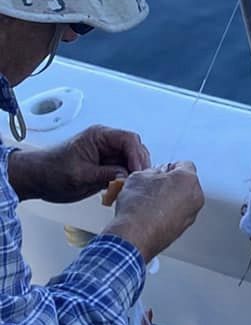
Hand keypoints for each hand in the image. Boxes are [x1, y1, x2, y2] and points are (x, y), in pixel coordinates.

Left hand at [8, 125, 151, 203]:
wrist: (35, 178)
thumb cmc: (50, 171)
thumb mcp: (79, 176)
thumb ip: (106, 175)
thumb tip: (126, 177)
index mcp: (99, 136)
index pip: (128, 140)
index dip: (137, 155)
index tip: (139, 172)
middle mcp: (105, 142)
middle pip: (134, 149)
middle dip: (139, 164)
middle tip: (140, 181)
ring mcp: (106, 154)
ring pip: (130, 160)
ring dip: (133, 173)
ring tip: (132, 186)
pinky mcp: (104, 166)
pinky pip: (122, 170)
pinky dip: (125, 179)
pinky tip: (124, 188)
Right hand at [110, 162, 204, 262]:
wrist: (134, 237)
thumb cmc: (137, 208)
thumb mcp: (139, 176)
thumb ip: (153, 171)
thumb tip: (156, 174)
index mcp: (188, 179)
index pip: (183, 165)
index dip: (168, 167)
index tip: (159, 171)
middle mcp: (195, 197)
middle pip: (185, 184)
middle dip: (170, 184)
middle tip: (152, 186)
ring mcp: (190, 215)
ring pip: (182, 200)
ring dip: (169, 199)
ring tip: (149, 202)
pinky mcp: (182, 229)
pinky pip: (177, 215)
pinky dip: (167, 213)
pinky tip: (151, 215)